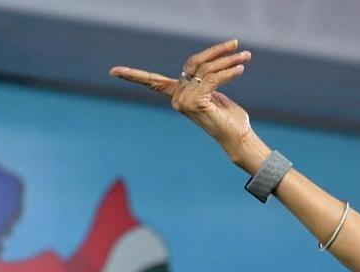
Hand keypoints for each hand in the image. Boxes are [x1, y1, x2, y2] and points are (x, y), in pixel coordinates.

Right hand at [110, 39, 261, 166]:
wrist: (238, 139)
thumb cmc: (230, 119)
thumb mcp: (216, 94)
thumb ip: (207, 80)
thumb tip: (212, 65)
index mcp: (177, 97)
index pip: (153, 82)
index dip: (134, 76)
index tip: (113, 71)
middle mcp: (178, 99)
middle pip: (193, 63)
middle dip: (216, 52)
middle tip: (236, 44)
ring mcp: (185, 102)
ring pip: (206, 69)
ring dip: (228, 61)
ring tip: (245, 56)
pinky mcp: (197, 102)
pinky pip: (212, 78)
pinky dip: (228, 72)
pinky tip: (240, 69)